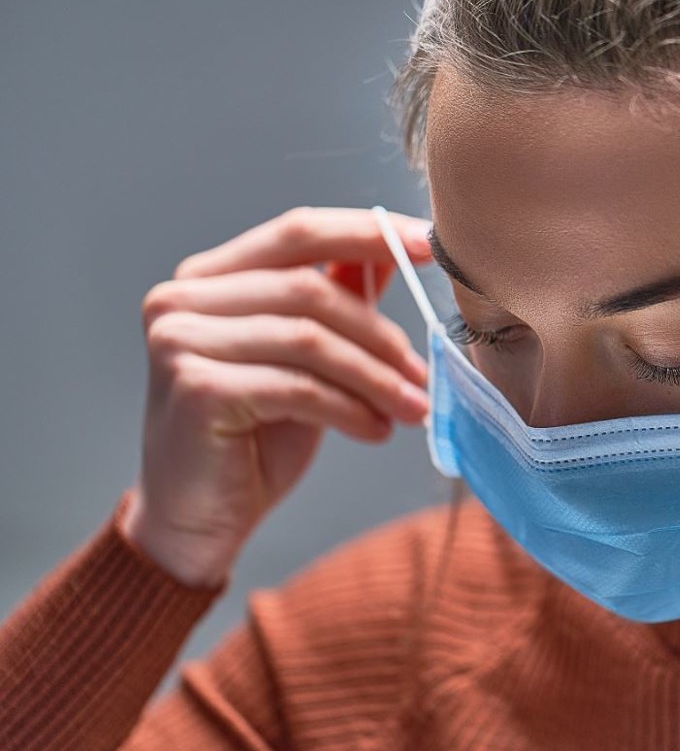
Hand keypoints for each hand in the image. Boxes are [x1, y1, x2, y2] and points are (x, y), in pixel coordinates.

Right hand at [121, 207, 433, 587]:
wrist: (199, 518)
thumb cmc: (254, 436)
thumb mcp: (305, 359)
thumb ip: (336, 299)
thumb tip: (394, 250)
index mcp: (208, 277)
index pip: (298, 231)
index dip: (368, 232)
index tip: (430, 246)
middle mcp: (181, 299)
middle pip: (310, 289)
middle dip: (381, 333)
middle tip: (425, 372)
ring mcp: (180, 340)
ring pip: (310, 339)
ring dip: (375, 377)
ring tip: (412, 408)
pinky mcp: (196, 388)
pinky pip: (298, 387)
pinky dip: (350, 409)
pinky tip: (376, 430)